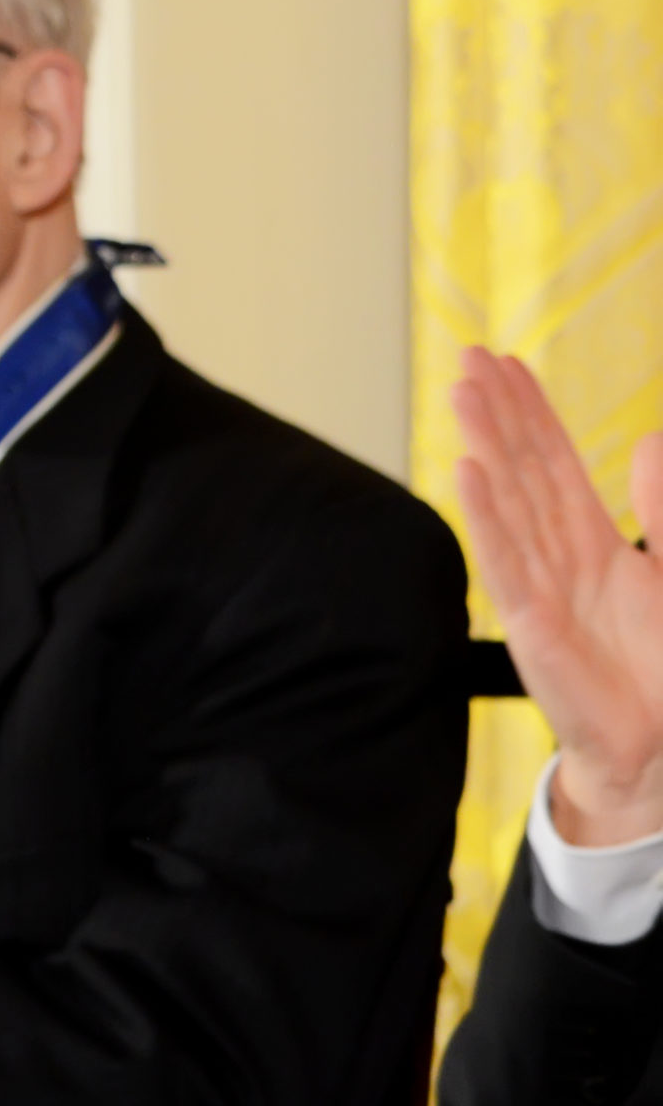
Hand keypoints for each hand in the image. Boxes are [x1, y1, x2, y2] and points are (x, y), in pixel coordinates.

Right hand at [456, 348, 662, 844]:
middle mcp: (560, 558)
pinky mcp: (532, 627)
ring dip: (485, 445)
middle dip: (497, 413)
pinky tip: (467, 472)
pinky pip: (506, 562)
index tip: (505, 364)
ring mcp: (540, 589)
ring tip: (462, 392)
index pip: (554, 463)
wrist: (659, 747)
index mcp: (594, 544)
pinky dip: (486, 517)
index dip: (531, 413)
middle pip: (522, 471)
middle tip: (470, 358)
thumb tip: (649, 439)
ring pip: (509, 502)